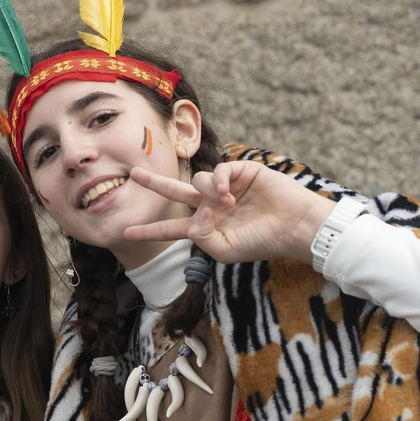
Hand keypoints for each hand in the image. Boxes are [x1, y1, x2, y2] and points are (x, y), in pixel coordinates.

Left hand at [123, 161, 334, 264]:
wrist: (293, 227)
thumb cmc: (261, 243)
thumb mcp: (225, 250)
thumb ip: (200, 236)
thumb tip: (193, 214)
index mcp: (206, 227)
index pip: (172, 228)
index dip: (150, 230)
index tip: (126, 232)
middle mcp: (212, 205)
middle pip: (175, 192)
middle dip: (155, 183)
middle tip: (133, 175)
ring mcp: (225, 187)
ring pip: (198, 181)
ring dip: (208, 193)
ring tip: (229, 205)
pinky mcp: (240, 172)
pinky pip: (217, 170)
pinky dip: (218, 181)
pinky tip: (228, 194)